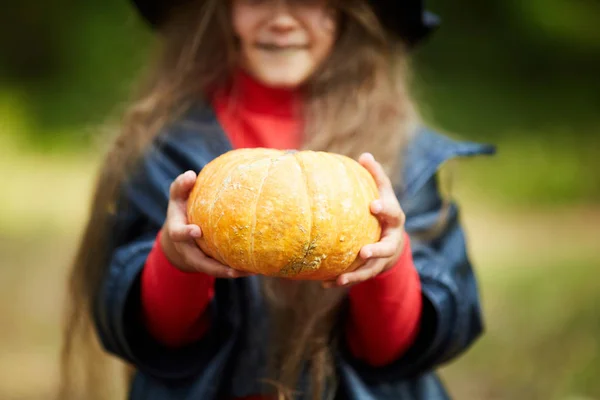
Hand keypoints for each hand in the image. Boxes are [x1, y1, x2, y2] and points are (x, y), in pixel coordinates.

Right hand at [160, 170, 251, 278]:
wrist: (180, 232)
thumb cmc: (181, 208)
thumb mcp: (177, 196)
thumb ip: (181, 186)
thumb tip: (191, 175)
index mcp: (177, 232)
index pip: (178, 233)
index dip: (186, 233)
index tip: (196, 231)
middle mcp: (187, 249)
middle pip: (199, 262)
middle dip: (214, 267)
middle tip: (232, 270)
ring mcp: (197, 259)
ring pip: (213, 270)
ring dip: (230, 272)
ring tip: (249, 271)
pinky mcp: (209, 263)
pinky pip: (222, 269)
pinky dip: (237, 270)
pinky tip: (255, 269)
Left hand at [324, 153, 405, 287]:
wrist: (394, 241)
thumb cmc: (384, 211)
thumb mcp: (384, 193)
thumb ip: (376, 176)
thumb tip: (364, 155)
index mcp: (394, 219)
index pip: (392, 213)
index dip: (384, 209)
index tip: (373, 205)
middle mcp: (392, 240)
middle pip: (387, 248)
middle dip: (377, 251)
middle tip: (363, 252)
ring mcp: (384, 258)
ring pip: (372, 268)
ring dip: (357, 274)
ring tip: (341, 278)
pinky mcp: (373, 270)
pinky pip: (359, 277)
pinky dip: (344, 280)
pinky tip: (326, 284)